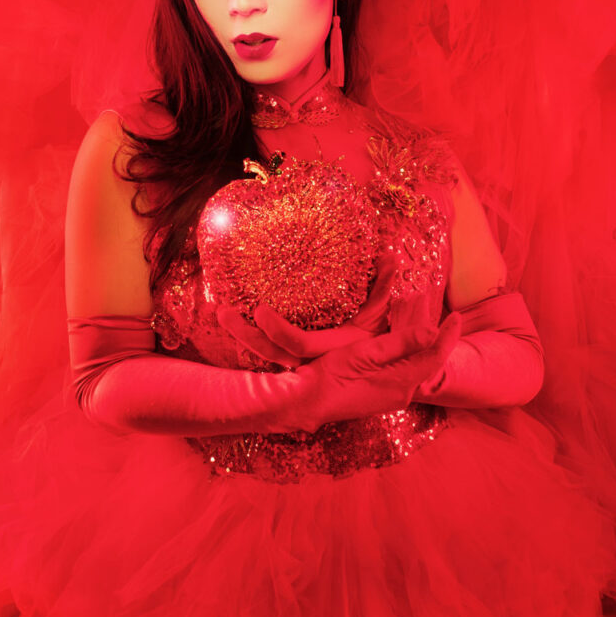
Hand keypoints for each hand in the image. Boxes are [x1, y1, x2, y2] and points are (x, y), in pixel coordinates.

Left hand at [216, 254, 398, 368]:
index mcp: (338, 347)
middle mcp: (319, 359)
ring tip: (220, 311)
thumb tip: (388, 257)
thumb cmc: (391, 327)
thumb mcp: (389, 305)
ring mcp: (309, 359)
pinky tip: (236, 319)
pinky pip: (273, 350)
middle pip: (272, 353)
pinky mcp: (302, 356)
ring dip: (243, 334)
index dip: (278, 331)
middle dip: (245, 334)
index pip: (299, 345)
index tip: (260, 309)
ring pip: (268, 353)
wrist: (395, 354)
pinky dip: (253, 338)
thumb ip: (386, 284)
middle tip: (221, 311)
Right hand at [294, 311, 461, 430]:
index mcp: (402, 382)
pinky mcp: (379, 398)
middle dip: (438, 342)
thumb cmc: (333, 374)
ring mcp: (391, 399)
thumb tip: (432, 331)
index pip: (435, 357)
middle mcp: (402, 394)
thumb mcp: (366, 352)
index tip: (456, 316)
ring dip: (422, 350)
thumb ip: (401, 343)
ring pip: (416, 370)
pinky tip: (401, 348)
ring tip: (425, 328)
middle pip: (429, 364)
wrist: (307, 402)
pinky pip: (403, 375)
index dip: (448, 336)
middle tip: (444, 319)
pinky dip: (408, 358)